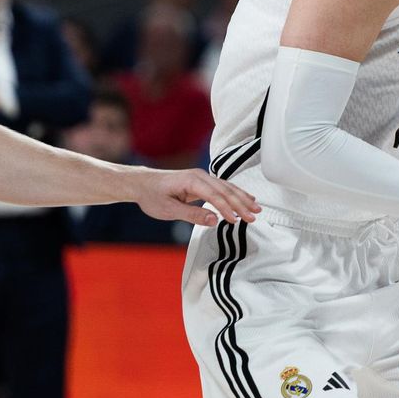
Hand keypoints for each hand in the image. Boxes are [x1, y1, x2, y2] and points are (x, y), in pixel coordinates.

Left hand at [131, 168, 260, 226]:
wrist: (141, 183)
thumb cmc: (152, 195)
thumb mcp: (168, 209)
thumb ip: (192, 214)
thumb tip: (214, 219)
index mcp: (191, 181)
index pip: (215, 196)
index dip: (227, 209)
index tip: (236, 222)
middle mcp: (200, 176)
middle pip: (226, 190)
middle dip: (241, 204)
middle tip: (254, 217)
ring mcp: (202, 177)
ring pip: (227, 187)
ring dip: (243, 199)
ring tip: (256, 210)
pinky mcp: (202, 181)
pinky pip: (223, 187)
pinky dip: (236, 194)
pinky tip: (246, 199)